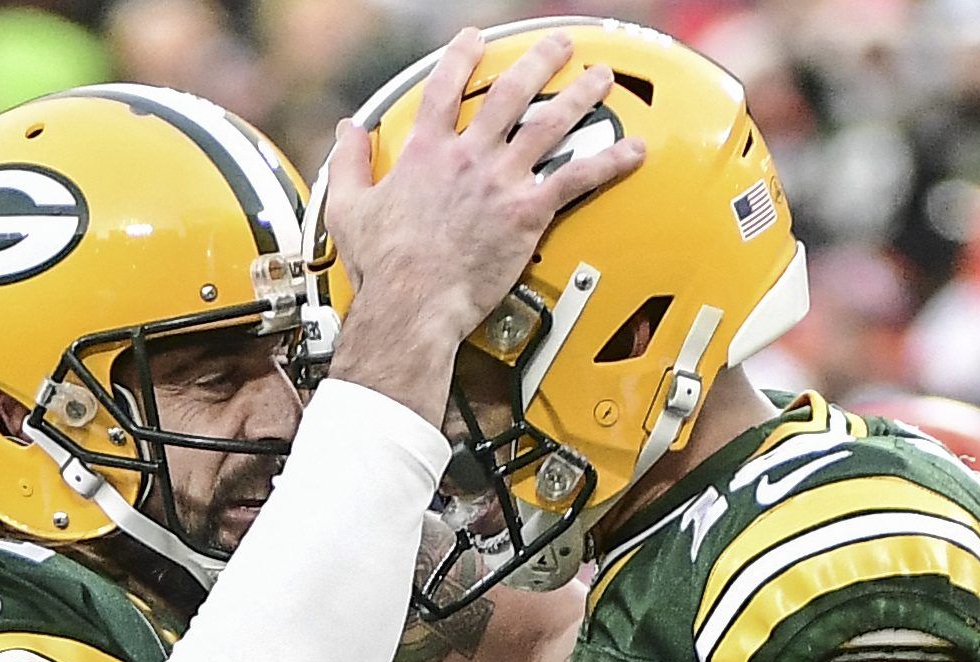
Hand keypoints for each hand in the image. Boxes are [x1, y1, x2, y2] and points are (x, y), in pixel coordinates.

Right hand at [324, 29, 643, 420]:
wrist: (412, 304)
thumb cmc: (383, 268)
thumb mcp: (348, 209)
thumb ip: (348, 164)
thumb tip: (346, 133)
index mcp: (425, 153)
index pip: (445, 88)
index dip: (461, 57)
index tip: (474, 40)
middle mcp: (468, 157)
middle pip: (510, 92)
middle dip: (539, 61)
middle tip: (559, 45)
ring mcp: (501, 181)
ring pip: (549, 124)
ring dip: (580, 95)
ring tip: (601, 77)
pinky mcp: (527, 212)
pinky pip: (577, 179)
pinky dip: (609, 162)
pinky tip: (633, 150)